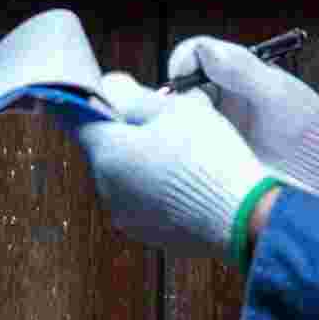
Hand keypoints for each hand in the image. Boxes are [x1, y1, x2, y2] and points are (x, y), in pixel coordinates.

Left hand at [73, 73, 288, 266]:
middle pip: (104, 148)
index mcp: (106, 151)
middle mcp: (106, 187)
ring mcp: (125, 215)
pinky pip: (142, 202)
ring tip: (183, 155)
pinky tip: (187, 182)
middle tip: (165, 123)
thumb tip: (110, 85)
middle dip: (127, 133)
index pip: (76, 117)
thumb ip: (133, 95)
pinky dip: (157, 190)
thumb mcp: (174, 109)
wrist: (242, 217)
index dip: (93, 100)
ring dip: (142, 162)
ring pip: (124, 176)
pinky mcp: (147, 234)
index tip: (111, 93)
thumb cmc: (208, 158)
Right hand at [167, 37, 318, 203]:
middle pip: (182, 85)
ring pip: (181, 116)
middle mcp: (224, 94)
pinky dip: (185, 149)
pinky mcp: (217, 152)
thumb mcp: (276, 97)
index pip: (196, 53)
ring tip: (191, 142)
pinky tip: (194, 160)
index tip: (179, 82)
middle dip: (174, 99)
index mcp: (238, 71)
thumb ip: (241, 70)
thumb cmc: (309, 131)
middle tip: (181, 119)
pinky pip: (189, 144)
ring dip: (179, 125)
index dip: (182, 62)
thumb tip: (204, 50)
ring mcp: (219, 124)